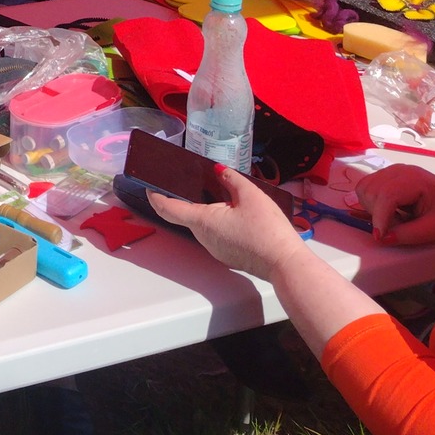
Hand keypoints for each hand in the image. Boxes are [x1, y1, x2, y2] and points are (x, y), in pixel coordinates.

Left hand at [147, 167, 307, 278]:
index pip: (168, 208)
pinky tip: (232, 212)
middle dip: (183, 199)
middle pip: (185, 216)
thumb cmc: (267, 230)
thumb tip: (219, 171)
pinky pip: (215, 235)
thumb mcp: (251, 195)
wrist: (285, 263)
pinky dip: (216, 222)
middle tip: (188, 181)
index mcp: (202, 221)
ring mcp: (215, 249)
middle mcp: (203, 237)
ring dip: (203, 211)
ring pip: (202, 226)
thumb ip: (231, 179)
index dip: (155, 196)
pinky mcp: (227, 255)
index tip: (149, 186)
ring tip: (216, 193)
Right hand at [356, 165, 434, 244]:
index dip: (380, 216)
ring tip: (393, 217)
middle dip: (377, 213)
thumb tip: (383, 238)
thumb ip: (409, 234)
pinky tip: (387, 209)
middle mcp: (398, 171)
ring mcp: (389, 171)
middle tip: (397, 225)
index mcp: (414, 180)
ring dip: (371, 208)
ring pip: (364, 188)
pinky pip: (365, 187)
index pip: (387, 195)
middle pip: (371, 191)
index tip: (380, 237)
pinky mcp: (383, 175)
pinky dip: (370, 202)